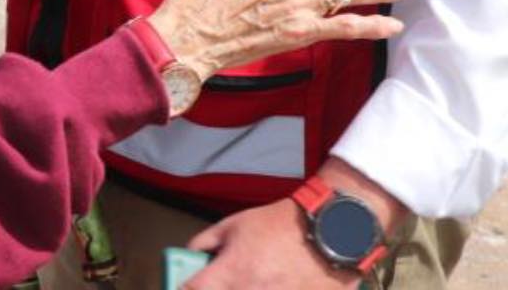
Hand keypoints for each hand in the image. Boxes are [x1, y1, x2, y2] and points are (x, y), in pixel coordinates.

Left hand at [182, 198, 358, 288]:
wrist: (325, 233)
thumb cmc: (276, 225)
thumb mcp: (234, 224)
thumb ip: (207, 241)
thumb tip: (191, 255)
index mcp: (231, 271)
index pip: (192, 289)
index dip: (182, 289)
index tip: (183, 288)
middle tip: (219, 285)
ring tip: (248, 283)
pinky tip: (268, 286)